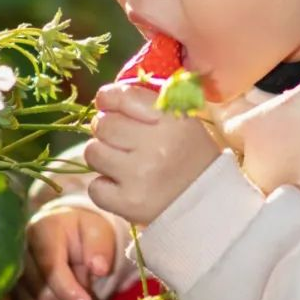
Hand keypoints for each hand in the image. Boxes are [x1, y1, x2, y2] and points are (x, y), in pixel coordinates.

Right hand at [13, 203, 116, 299]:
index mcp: (40, 231)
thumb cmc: (84, 235)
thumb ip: (101, 247)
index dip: (68, 289)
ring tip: (73, 294)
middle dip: (69, 297)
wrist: (70, 240)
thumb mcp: (99, 232)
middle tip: (84, 284)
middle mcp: (17, 255)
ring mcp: (11, 279)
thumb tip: (99, 268)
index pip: (49, 268)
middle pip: (41, 294)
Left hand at [85, 82, 221, 225]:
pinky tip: (122, 185)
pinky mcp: (128, 203)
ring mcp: (140, 176)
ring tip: (122, 163)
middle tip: (122, 140)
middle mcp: (156, 146)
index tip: (108, 104)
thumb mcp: (180, 119)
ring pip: (93, 152)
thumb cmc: (188, 153)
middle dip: (108, 130)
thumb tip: (104, 98)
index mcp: (171, 120)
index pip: (123, 96)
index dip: (108, 98)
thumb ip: (146, 102)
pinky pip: (95, 187)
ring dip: (103, 156)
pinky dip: (104, 187)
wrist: (207, 199)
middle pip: (103, 124)